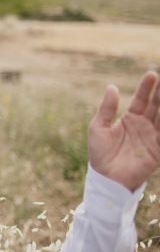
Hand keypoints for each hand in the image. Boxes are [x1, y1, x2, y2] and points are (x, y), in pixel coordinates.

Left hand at [89, 71, 159, 191]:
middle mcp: (144, 126)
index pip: (142, 100)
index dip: (147, 88)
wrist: (105, 178)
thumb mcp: (98, 127)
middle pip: (156, 106)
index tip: (152, 74)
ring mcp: (152, 138)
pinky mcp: (157, 151)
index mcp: (130, 119)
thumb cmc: (99, 153)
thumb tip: (112, 87)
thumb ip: (107, 108)